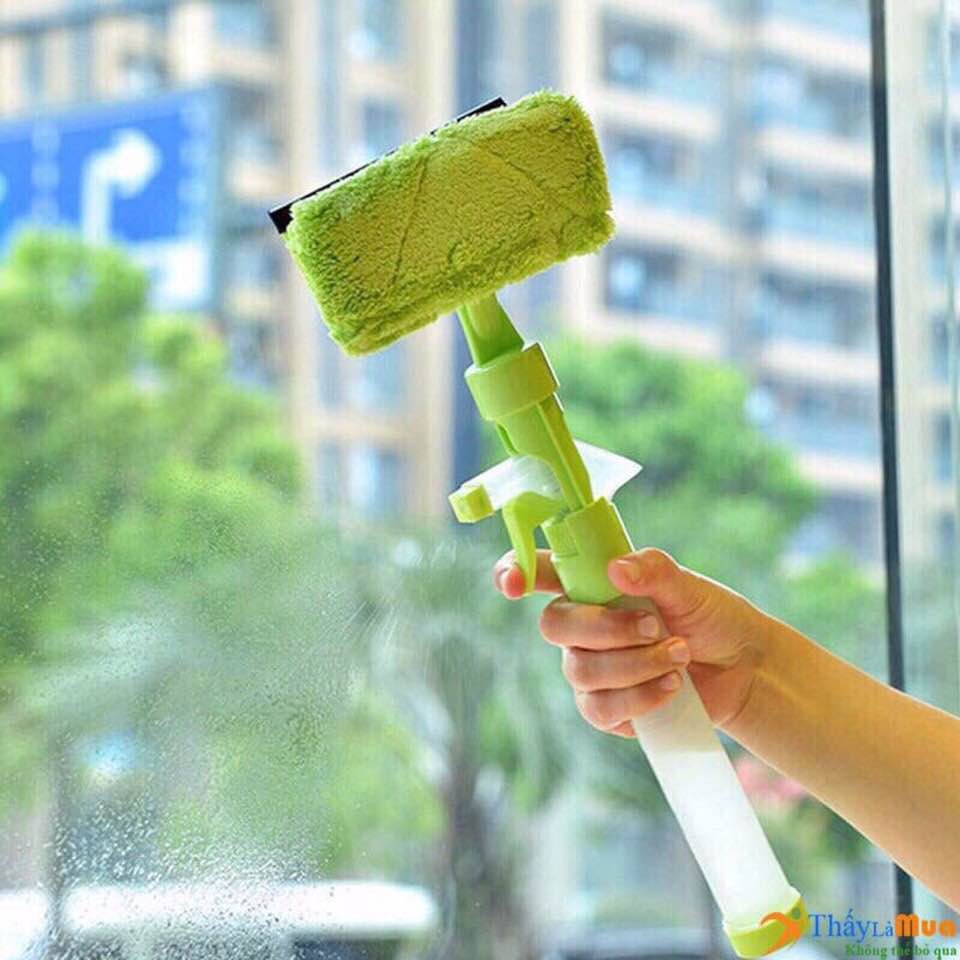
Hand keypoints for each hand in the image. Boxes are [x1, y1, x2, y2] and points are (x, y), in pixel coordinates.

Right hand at [493, 547, 768, 736]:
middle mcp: (582, 623)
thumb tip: (616, 569)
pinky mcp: (606, 708)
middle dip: (604, 628)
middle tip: (655, 626)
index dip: (512, 571)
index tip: (512, 586)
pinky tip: (671, 687)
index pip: (539, 570)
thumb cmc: (710, 616)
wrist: (742, 668)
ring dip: (636, 663)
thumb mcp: (690, 587)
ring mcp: (589, 667)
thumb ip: (655, 571)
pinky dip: (640, 697)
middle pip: (553, 624)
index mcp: (592, 582)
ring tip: (679, 655)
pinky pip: (601, 708)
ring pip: (581, 670)